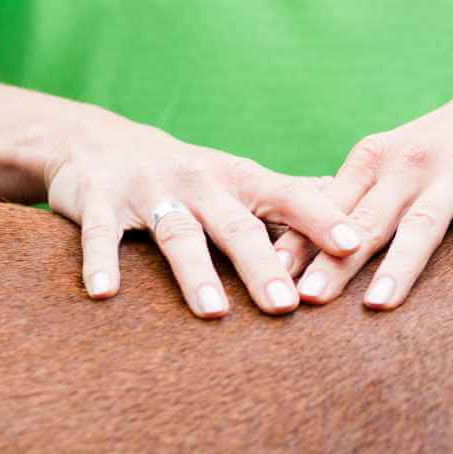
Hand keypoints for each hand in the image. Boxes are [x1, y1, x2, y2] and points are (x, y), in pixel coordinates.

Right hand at [45, 106, 363, 317]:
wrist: (97, 141)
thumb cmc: (190, 174)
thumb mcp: (241, 178)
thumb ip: (293, 195)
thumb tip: (355, 206)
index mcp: (241, 179)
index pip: (290, 198)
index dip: (322, 220)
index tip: (353, 247)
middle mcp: (201, 182)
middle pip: (237, 226)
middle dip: (263, 266)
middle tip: (287, 306)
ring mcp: (150, 190)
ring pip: (177, 233)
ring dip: (196, 273)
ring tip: (214, 312)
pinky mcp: (99, 201)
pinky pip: (101, 234)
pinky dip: (102, 262)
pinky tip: (105, 294)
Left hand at [273, 60, 452, 309]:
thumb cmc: (451, 140)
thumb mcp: (400, 160)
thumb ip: (359, 200)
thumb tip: (303, 249)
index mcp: (378, 159)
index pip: (331, 209)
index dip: (299, 243)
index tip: (269, 278)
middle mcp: (412, 163)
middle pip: (368, 220)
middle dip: (335, 261)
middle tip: (306, 300)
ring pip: (424, 222)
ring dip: (400, 264)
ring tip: (377, 304)